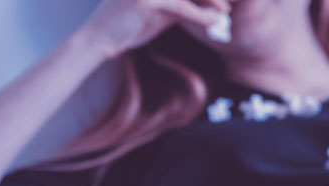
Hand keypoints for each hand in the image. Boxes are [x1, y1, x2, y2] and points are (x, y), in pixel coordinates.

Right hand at [76, 0, 229, 58]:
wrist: (100, 39)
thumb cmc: (129, 26)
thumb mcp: (161, 14)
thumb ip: (182, 7)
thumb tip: (211, 8)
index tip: (222, 1)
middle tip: (227, 4)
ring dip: (210, 1)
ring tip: (225, 12)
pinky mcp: (146, 0)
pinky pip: (180, 7)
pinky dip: (198, 15)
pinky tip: (212, 22)